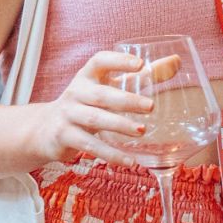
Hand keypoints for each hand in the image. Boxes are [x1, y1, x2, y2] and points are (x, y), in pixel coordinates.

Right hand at [28, 49, 157, 166]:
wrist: (45, 129)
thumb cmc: (87, 103)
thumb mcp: (108, 87)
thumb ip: (142, 77)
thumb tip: (176, 61)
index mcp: (87, 76)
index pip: (99, 61)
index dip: (118, 61)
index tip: (140, 64)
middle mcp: (76, 92)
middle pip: (100, 95)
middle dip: (125, 100)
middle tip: (151, 107)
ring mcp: (68, 115)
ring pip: (93, 120)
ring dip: (118, 125)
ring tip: (141, 131)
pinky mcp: (64, 137)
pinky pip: (89, 146)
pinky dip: (110, 154)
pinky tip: (130, 161)